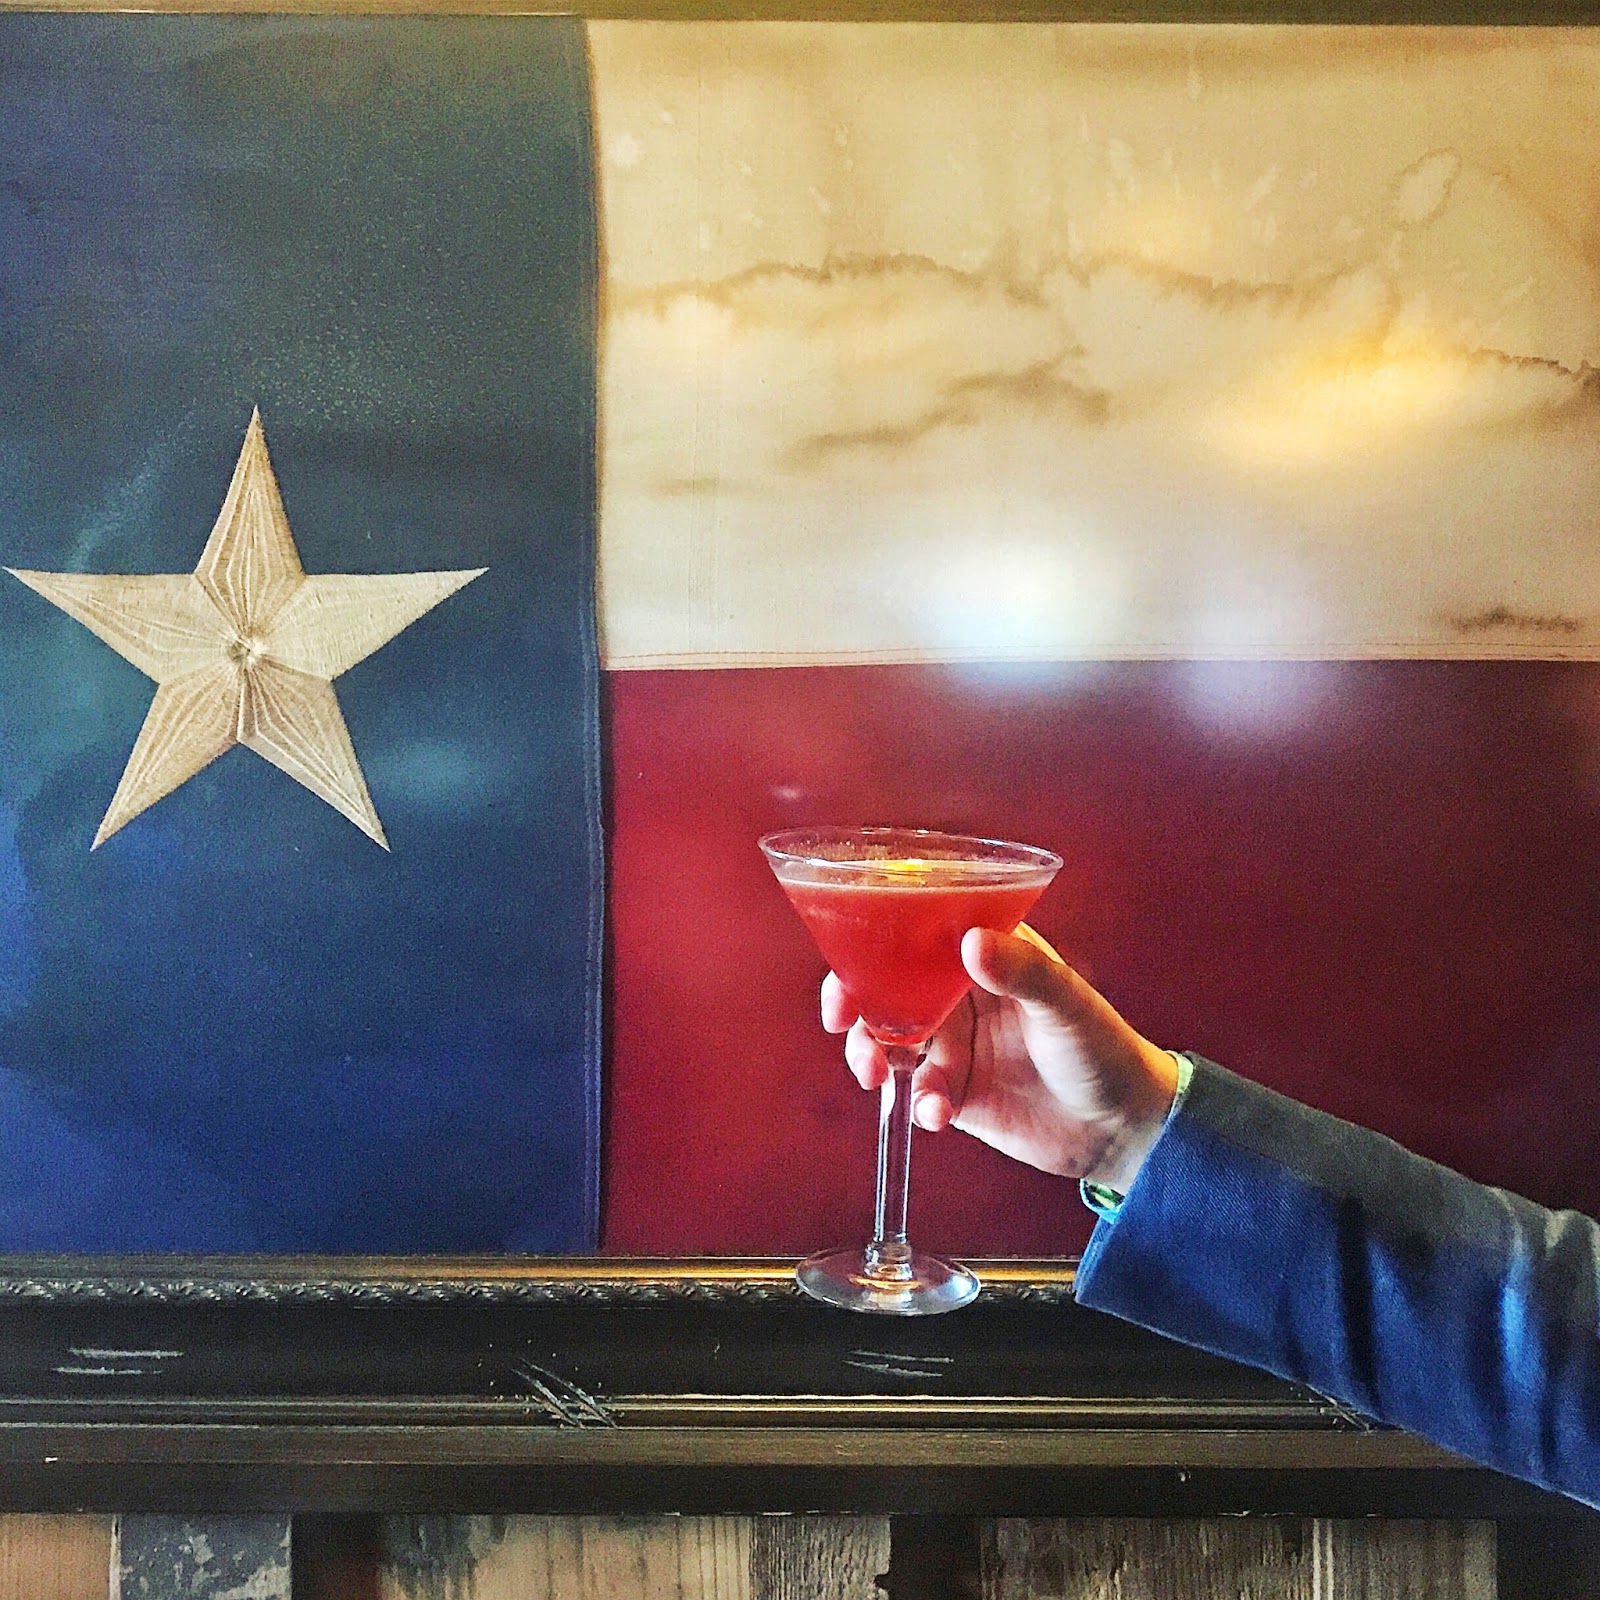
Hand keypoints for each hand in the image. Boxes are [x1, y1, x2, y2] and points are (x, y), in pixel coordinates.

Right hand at [821, 926, 1179, 1193]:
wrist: (1122, 1131)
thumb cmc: (1105, 1050)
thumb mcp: (1066, 1005)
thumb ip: (1022, 972)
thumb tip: (972, 942)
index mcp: (985, 955)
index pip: (918, 935)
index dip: (874, 943)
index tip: (849, 965)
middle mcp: (961, 995)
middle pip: (888, 986)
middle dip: (856, 1002)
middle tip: (842, 1022)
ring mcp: (955, 1044)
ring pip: (890, 1039)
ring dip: (873, 1054)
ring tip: (875, 1075)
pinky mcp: (954, 1092)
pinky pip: (916, 1090)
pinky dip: (917, 1101)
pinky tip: (936, 1114)